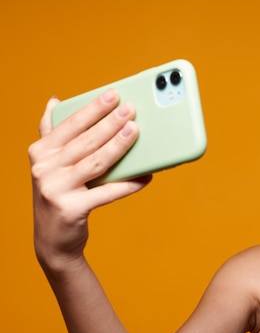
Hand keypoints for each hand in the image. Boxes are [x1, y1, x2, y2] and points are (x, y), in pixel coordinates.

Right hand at [28, 91, 150, 267]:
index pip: (70, 124)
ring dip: (119, 146)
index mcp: (40, 151)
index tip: (114, 94)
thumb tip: (55, 101)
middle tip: (132, 109)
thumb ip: (51, 133)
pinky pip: (107, 193)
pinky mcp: (71, 209)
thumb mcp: (49, 162)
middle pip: (86, 141)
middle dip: (110, 123)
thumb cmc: (59, 192)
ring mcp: (56, 189)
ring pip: (96, 163)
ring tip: (136, 132)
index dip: (93, 108)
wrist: (52, 238)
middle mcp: (44, 168)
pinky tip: (146, 176)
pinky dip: (128, 184)